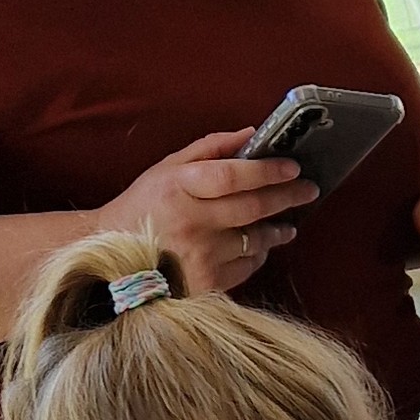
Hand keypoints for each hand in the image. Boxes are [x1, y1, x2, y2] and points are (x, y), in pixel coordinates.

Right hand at [105, 129, 317, 293]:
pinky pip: (247, 266)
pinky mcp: (206, 284)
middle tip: (308, 190)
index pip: (233, 175)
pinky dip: (257, 254)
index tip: (292, 166)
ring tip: (285, 224)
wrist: (111, 260)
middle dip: (288, 196)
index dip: (268, 171)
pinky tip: (257, 247)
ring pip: (256, 239)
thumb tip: (252, 135)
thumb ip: (210, 149)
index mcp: (179, 188)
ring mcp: (200, 256)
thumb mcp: (166, 170)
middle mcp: (191, 222)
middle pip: (253, 207)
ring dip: (277, 230)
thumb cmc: (143, 209)